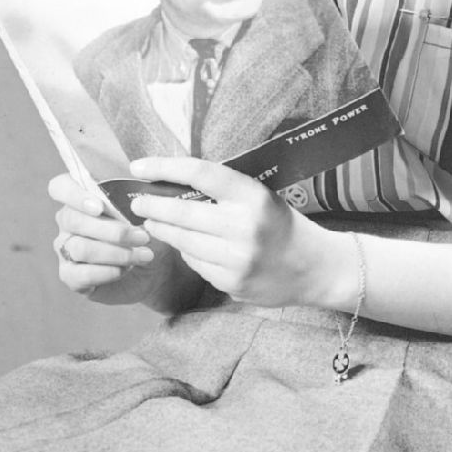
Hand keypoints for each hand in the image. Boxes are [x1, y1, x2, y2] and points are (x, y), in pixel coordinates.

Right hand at [48, 173, 163, 307]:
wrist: (152, 268)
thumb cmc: (145, 231)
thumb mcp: (145, 212)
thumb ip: (136, 199)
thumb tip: (140, 197)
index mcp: (81, 197)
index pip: (60, 187)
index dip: (74, 195)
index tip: (100, 207)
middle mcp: (68, 221)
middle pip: (74, 220)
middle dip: (113, 230)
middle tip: (143, 237)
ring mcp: (65, 248)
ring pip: (80, 248)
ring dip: (116, 253)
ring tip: (143, 255)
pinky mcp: (70, 275)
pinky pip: (81, 274)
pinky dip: (107, 272)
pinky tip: (125, 270)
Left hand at [127, 157, 339, 308]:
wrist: (314, 267)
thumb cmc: (281, 224)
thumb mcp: (260, 197)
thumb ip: (223, 191)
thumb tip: (172, 182)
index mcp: (252, 196)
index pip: (200, 173)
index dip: (164, 167)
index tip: (138, 167)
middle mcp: (244, 227)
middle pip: (182, 213)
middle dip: (152, 207)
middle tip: (137, 203)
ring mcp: (237, 259)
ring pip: (183, 242)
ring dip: (163, 231)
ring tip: (153, 223)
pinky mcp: (231, 284)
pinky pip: (195, 264)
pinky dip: (187, 252)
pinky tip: (187, 246)